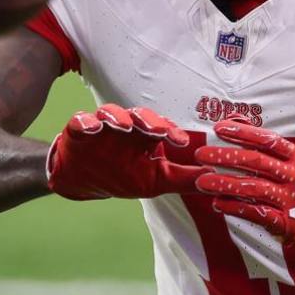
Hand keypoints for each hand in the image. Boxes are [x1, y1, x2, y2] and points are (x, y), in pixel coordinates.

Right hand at [47, 104, 209, 199]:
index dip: (172, 132)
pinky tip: (92, 127)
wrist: (83, 181)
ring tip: (124, 126)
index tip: (181, 141)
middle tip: (156, 131)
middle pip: (140, 115)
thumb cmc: (123, 176)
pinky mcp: (78, 130)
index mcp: (146, 136)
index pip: (162, 128)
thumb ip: (184, 179)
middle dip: (149, 120)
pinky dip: (85, 122)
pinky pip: (81, 121)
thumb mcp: (156, 181)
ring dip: (118, 117)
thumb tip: (216, 180)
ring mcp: (103, 126)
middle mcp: (127, 126)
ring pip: (112, 113)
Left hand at [195, 120, 294, 245]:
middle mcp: (293, 175)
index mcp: (294, 156)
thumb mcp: (286, 159)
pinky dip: (234, 207)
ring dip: (225, 184)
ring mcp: (288, 199)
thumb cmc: (292, 180)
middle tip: (201, 154)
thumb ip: (260, 141)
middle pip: (256, 162)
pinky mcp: (282, 220)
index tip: (218, 128)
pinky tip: (216, 203)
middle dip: (226, 157)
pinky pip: (255, 213)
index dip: (242, 133)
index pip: (267, 140)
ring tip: (201, 181)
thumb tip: (233, 119)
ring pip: (253, 188)